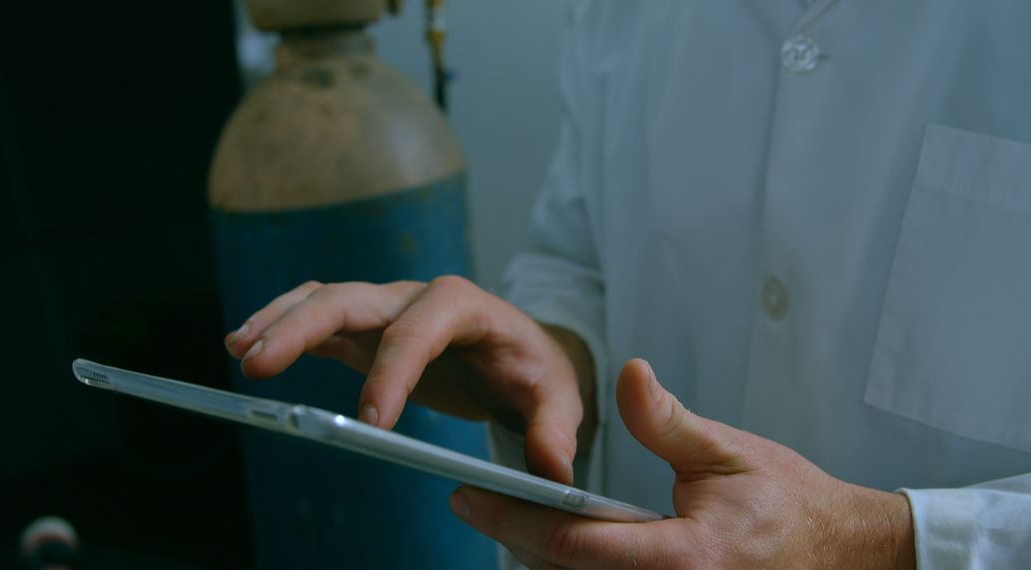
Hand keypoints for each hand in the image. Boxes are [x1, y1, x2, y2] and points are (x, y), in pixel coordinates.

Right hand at [223, 277, 594, 482]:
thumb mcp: (559, 401)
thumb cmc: (537, 373)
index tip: (371, 421)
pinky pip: (323, 322)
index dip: (394, 369)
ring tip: (239, 348)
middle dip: (304, 325)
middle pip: (355, 299)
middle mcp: (420, 300)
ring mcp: (390, 312)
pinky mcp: (371, 333)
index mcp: (467, 308)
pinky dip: (285, 328)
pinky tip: (248, 346)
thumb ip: (554, 432)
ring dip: (282, 320)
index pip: (423, 327)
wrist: (524, 356)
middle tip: (259, 361)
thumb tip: (553, 471)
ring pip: (327, 301)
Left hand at [449, 359, 916, 568]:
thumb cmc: (787, 502)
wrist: (841, 554)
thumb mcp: (727, 452)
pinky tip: (555, 544)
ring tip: (508, 519)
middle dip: (513, 541)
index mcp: (682, 557)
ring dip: (539, 559)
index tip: (467, 495)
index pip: (572, 544)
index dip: (511, 520)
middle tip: (476, 503)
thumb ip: (667, 421)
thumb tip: (628, 372)